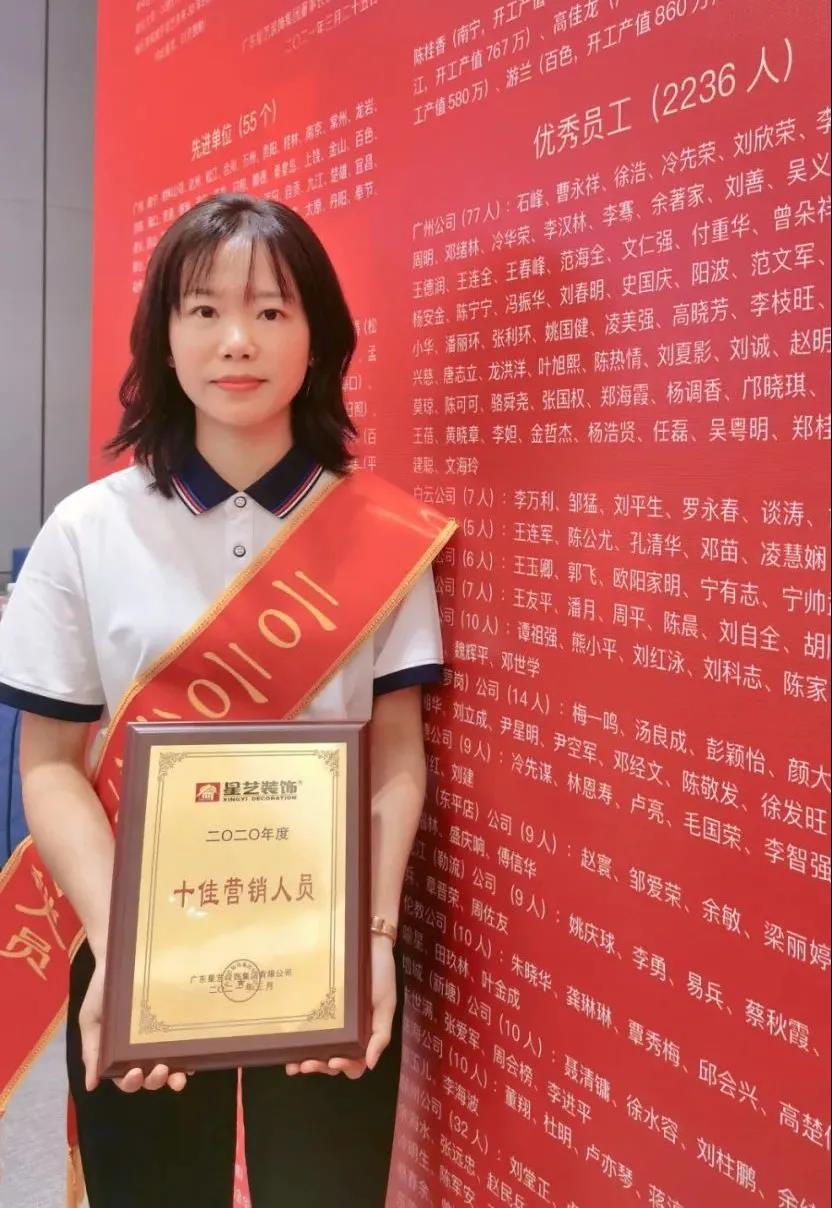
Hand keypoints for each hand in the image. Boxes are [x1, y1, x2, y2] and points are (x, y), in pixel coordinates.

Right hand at [80, 960, 188, 1093]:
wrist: (119, 958)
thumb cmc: (102, 992)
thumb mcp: (91, 1021)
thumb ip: (91, 1052)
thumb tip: (91, 1085)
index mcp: (119, 1054)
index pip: (125, 1078)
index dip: (130, 1082)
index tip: (134, 1073)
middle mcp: (142, 1051)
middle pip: (149, 1077)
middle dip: (155, 1080)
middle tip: (160, 1070)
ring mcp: (160, 1038)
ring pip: (169, 1066)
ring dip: (174, 1076)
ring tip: (179, 1075)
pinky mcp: (175, 1023)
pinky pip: (184, 1045)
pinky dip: (188, 1058)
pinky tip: (193, 1060)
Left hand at [286, 934, 396, 1078]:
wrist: (367, 942)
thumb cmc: (381, 974)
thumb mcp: (386, 1004)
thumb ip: (381, 1033)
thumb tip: (371, 1064)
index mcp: (365, 1036)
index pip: (355, 1064)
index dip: (345, 1066)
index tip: (334, 1060)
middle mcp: (346, 1033)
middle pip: (332, 1062)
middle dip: (320, 1067)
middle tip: (305, 1064)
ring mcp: (331, 1022)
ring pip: (318, 1050)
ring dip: (306, 1061)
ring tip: (293, 1065)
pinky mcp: (317, 1008)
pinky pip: (307, 1029)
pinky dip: (299, 1041)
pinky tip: (288, 1044)